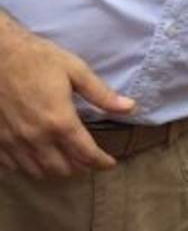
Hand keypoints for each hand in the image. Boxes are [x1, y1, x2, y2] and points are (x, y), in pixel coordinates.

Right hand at [0, 15, 134, 177]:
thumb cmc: (39, 59)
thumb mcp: (76, 71)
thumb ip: (102, 94)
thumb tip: (130, 108)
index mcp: (60, 121)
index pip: (85, 153)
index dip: (101, 162)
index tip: (110, 163)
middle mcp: (36, 138)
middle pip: (62, 168)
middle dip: (80, 167)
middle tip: (90, 159)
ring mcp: (14, 142)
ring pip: (38, 171)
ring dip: (56, 170)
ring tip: (68, 161)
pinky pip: (15, 166)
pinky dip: (30, 167)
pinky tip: (38, 158)